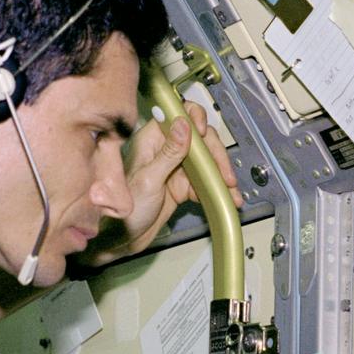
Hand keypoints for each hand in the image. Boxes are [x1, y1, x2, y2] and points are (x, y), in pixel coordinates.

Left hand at [81, 101, 241, 266]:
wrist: (123, 238)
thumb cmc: (125, 209)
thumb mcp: (149, 179)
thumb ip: (169, 153)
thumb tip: (183, 125)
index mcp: (151, 140)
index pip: (178, 115)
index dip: (194, 119)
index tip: (203, 134)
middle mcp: (165, 149)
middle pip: (199, 139)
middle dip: (215, 155)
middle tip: (224, 173)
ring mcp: (175, 167)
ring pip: (206, 161)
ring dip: (220, 174)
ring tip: (230, 190)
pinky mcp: (182, 184)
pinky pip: (205, 181)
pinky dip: (216, 188)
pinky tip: (224, 197)